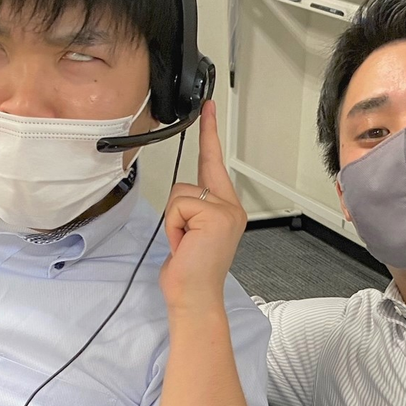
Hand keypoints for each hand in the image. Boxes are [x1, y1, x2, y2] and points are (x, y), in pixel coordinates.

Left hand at [159, 101, 246, 313]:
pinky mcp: (216, 215)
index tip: (208, 108)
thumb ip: (192, 210)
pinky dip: (175, 227)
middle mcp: (231, 208)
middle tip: (185, 239)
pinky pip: (180, 205)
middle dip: (179, 210)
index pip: (215, 164)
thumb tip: (181, 204)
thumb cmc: (191, 272)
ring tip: (185, 245)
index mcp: (226, 209)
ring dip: (174, 221)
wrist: (195, 297)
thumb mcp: (190, 234)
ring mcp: (226, 211)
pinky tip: (185, 244)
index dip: (210, 134)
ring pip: (181, 193)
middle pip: (191, 180)